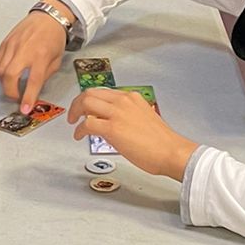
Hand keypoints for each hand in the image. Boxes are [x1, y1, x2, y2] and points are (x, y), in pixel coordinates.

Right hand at [0, 10, 67, 112]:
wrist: (48, 17)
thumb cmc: (54, 37)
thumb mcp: (56, 60)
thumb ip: (44, 75)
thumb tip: (33, 90)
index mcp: (41, 55)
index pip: (33, 81)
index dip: (28, 97)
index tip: (24, 109)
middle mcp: (25, 50)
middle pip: (10, 75)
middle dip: (10, 91)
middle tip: (16, 97)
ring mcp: (13, 45)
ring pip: (0, 69)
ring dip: (3, 83)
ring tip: (11, 86)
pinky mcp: (5, 42)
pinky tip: (5, 74)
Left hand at [67, 89, 197, 178]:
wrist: (171, 151)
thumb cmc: (161, 141)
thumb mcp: (144, 118)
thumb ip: (128, 116)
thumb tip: (114, 123)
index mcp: (132, 97)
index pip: (104, 92)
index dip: (91, 100)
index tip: (86, 108)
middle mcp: (123, 101)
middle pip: (90, 93)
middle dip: (78, 103)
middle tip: (74, 114)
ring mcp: (117, 113)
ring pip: (85, 102)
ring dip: (75, 112)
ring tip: (74, 123)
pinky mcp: (112, 128)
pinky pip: (87, 124)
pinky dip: (80, 130)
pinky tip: (79, 136)